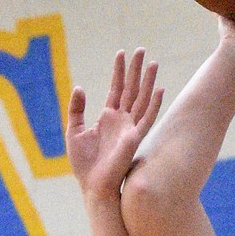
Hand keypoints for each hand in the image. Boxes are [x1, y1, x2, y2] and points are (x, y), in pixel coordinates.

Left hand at [66, 49, 163, 201]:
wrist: (93, 186)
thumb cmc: (84, 164)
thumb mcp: (74, 131)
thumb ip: (76, 109)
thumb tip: (80, 87)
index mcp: (108, 117)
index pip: (116, 89)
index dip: (118, 71)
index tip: (121, 53)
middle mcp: (121, 120)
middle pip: (131, 89)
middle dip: (135, 70)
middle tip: (140, 50)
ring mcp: (130, 128)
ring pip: (141, 99)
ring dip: (147, 81)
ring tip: (153, 62)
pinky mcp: (134, 138)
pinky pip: (147, 118)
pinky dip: (154, 104)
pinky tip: (160, 89)